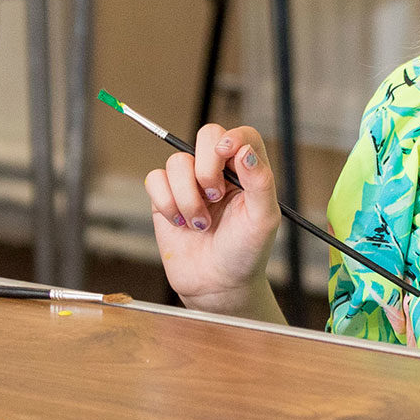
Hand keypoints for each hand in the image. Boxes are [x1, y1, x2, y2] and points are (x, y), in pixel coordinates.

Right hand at [144, 124, 282, 317]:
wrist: (217, 285)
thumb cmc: (245, 252)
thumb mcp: (264, 220)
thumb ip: (261, 182)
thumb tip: (247, 151)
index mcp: (248, 171)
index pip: (242, 135)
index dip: (232, 136)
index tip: (226, 153)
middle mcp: (219, 172)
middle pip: (206, 135)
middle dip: (206, 166)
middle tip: (215, 196)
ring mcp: (190, 183)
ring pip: (177, 162)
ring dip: (188, 196)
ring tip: (201, 223)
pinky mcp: (166, 198)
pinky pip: (155, 179)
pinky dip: (166, 202)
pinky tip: (180, 223)